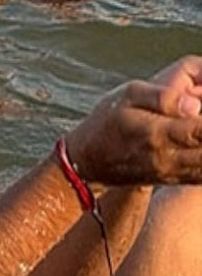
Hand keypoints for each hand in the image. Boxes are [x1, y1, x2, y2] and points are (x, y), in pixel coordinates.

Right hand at [66, 55, 201, 184]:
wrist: (86, 162)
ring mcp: (170, 172)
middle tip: (200, 119)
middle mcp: (167, 158)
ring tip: (198, 131)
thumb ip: (163, 96)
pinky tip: (198, 145)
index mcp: (157, 133)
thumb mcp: (127, 96)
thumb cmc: (106, 122)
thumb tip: (195, 104)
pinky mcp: (172, 179)